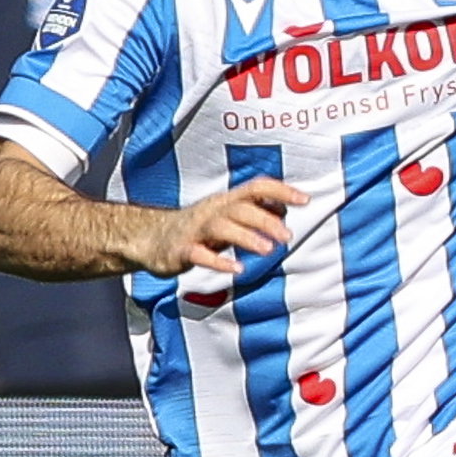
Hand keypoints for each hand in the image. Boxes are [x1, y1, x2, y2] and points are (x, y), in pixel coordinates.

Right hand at [137, 176, 308, 279]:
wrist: (149, 239)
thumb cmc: (198, 227)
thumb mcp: (227, 216)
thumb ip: (254, 211)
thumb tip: (284, 207)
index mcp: (226, 201)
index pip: (256, 188)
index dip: (280, 190)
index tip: (305, 199)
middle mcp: (212, 210)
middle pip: (241, 209)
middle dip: (266, 221)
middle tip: (288, 237)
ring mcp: (196, 230)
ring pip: (222, 228)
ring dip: (246, 237)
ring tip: (268, 251)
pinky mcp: (182, 251)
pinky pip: (200, 254)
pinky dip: (219, 261)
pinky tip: (237, 269)